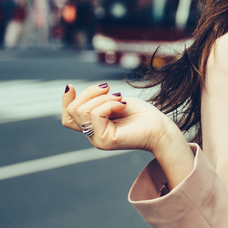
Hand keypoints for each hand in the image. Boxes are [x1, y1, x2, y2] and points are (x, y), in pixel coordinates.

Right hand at [62, 83, 194, 186]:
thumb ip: (94, 100)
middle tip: (111, 90)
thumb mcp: (113, 100)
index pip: (68, 116)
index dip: (66, 100)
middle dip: (90, 93)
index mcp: (94, 126)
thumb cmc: (142, 114)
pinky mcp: (105, 141)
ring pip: (83, 111)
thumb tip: (68, 88)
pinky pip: (96, 115)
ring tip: (120, 99)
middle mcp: (93, 135)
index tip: (72, 86)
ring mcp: (97, 140)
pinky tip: (123, 105)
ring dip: (103, 98)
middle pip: (74, 110)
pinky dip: (109, 104)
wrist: (161, 128)